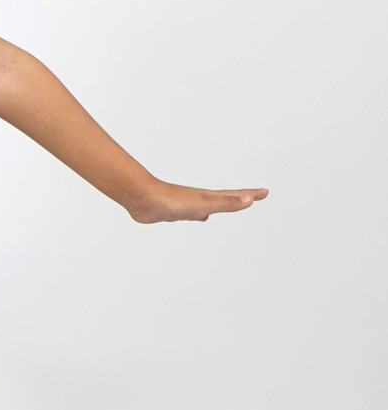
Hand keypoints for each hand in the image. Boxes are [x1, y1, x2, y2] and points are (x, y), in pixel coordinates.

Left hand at [126, 180, 268, 222]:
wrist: (144, 199)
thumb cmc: (172, 201)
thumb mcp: (205, 204)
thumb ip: (227, 203)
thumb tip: (249, 200)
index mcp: (210, 198)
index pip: (236, 196)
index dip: (251, 195)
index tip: (265, 192)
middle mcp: (201, 199)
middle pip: (225, 198)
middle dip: (240, 198)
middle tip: (253, 197)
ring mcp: (188, 205)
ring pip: (209, 206)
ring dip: (220, 206)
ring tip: (225, 207)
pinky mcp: (175, 212)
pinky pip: (193, 213)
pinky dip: (200, 214)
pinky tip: (198, 216)